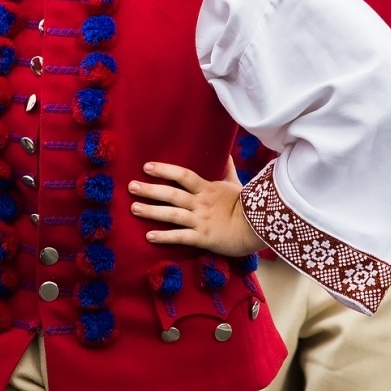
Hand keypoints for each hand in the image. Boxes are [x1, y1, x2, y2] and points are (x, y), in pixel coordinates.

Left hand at [129, 161, 266, 256]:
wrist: (260, 228)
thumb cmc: (248, 205)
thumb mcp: (236, 184)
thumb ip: (227, 169)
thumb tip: (226, 153)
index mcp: (208, 189)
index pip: (183, 175)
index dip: (165, 170)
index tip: (146, 167)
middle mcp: (201, 203)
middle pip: (172, 194)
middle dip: (150, 190)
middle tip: (131, 187)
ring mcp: (201, 220)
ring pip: (172, 214)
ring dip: (152, 211)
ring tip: (134, 208)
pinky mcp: (203, 238)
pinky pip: (181, 237)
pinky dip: (164, 236)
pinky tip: (149, 236)